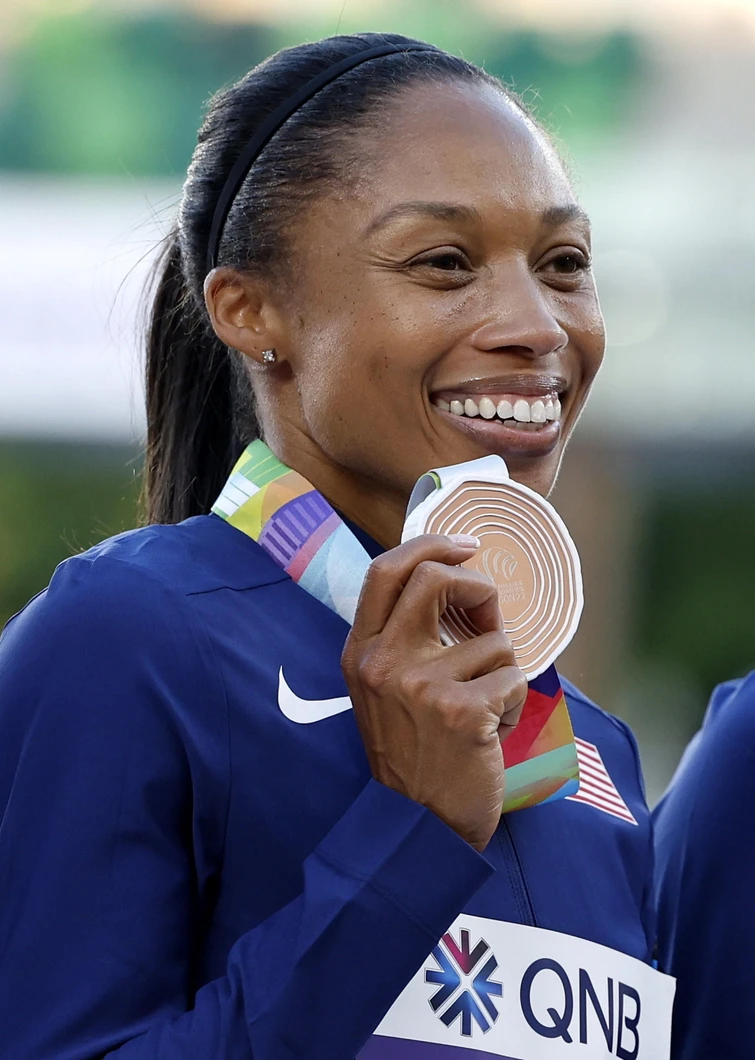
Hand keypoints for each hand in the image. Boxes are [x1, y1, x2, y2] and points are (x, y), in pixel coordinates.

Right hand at [341, 534, 527, 851]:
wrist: (417, 827)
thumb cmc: (411, 752)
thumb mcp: (383, 689)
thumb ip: (403, 638)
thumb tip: (455, 580)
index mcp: (361, 652)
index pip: (386, 570)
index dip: (431, 544)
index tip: (466, 546)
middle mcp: (382, 662)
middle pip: (437, 578)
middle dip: (479, 590)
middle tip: (490, 618)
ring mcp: (420, 686)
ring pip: (493, 639)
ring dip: (502, 670)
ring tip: (483, 707)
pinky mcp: (461, 712)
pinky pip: (513, 678)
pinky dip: (514, 703)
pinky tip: (491, 731)